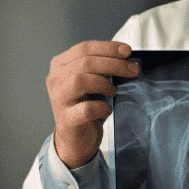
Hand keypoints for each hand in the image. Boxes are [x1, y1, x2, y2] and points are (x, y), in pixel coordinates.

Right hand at [46, 40, 138, 167]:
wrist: (75, 140)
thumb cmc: (85, 107)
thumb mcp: (91, 83)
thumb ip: (101, 68)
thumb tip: (126, 59)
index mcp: (60, 66)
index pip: (84, 48)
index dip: (107, 47)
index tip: (127, 51)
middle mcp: (55, 80)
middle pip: (85, 62)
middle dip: (113, 63)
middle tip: (132, 70)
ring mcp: (59, 100)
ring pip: (80, 80)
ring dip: (103, 83)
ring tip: (114, 91)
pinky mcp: (66, 120)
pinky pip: (85, 109)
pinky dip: (101, 107)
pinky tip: (107, 109)